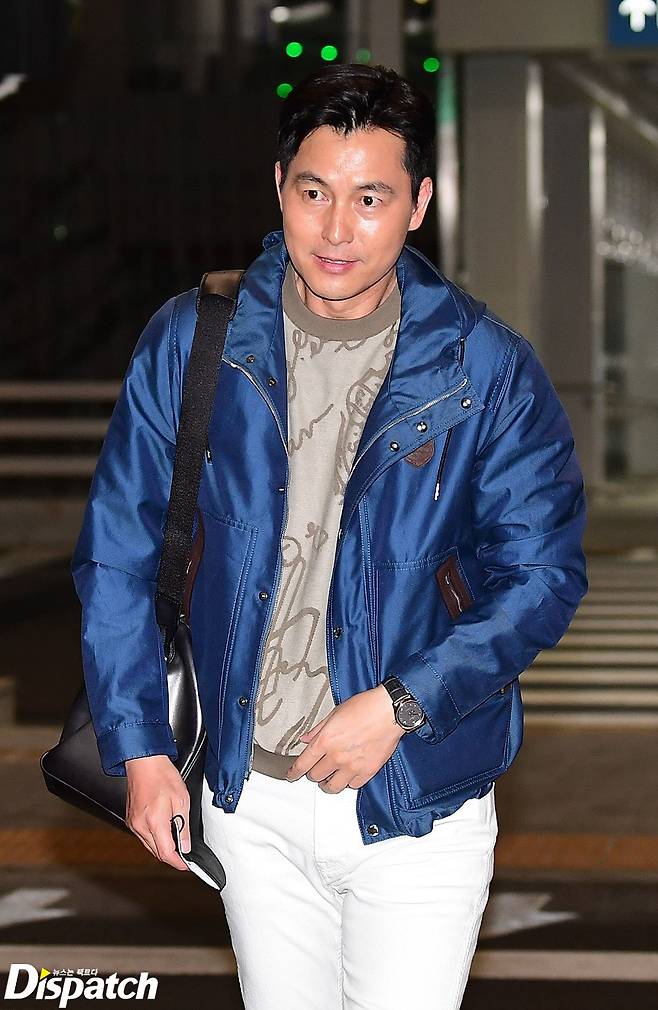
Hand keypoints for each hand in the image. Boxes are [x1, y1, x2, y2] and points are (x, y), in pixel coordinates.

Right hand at [125, 754, 190, 871]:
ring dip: (162, 847)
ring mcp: (133, 823)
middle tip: (184, 853)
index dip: (177, 862)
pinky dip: (154, 838)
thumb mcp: (182, 800)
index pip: (166, 853)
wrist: (144, 762)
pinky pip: (143, 836)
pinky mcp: (130, 819)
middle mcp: (140, 825)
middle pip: (156, 852)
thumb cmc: (163, 776)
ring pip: (149, 846)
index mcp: (155, 821)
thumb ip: (183, 826)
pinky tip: (162, 829)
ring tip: (175, 838)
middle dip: (171, 856)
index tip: (186, 865)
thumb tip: (185, 846)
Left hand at [286, 685, 405, 792]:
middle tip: (316, 769)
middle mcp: (336, 756)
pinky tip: (348, 775)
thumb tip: (306, 739)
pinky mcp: (368, 771)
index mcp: (325, 741)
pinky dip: (348, 783)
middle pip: (315, 777)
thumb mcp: (335, 713)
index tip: (291, 775)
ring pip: (332, 787)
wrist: (389, 711)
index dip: (294, 772)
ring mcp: (352, 766)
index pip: (303, 764)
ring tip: (329, 779)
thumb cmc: (365, 707)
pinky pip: (353, 786)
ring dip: (328, 784)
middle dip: (313, 774)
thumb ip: (318, 730)